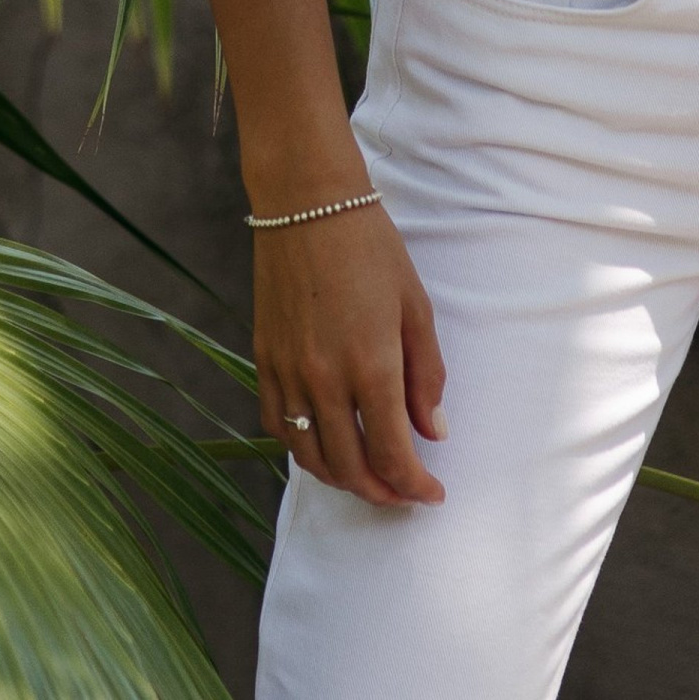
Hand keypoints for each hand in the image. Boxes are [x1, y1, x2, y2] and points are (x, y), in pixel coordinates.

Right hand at [254, 205, 447, 505]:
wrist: (307, 204)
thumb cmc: (371, 247)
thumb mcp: (415, 306)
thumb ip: (426, 374)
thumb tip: (434, 431)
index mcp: (371, 364)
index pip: (393, 453)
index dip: (415, 486)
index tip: (433, 495)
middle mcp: (325, 379)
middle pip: (352, 467)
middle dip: (383, 492)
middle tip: (405, 494)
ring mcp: (289, 373)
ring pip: (311, 457)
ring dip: (343, 479)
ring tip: (369, 479)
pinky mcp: (264, 361)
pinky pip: (279, 427)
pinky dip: (303, 450)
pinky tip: (324, 447)